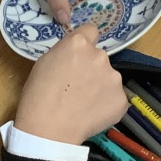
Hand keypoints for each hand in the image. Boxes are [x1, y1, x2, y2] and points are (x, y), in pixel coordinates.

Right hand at [14, 24, 128, 144]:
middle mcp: (100, 55)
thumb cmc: (38, 95)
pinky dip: (107, 103)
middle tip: (77, 85)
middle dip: (91, 67)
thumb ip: (66, 52)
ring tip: (84, 102)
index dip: (85, 43)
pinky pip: (115, 97)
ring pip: (109, 77)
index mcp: (79, 43)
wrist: (49, 128)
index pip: (91, 31)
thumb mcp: (45, 62)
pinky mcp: (121, 99)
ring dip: (101, 85)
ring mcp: (113, 77)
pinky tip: (92, 113)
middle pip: (99, 56)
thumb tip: (76, 56)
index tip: (79, 55)